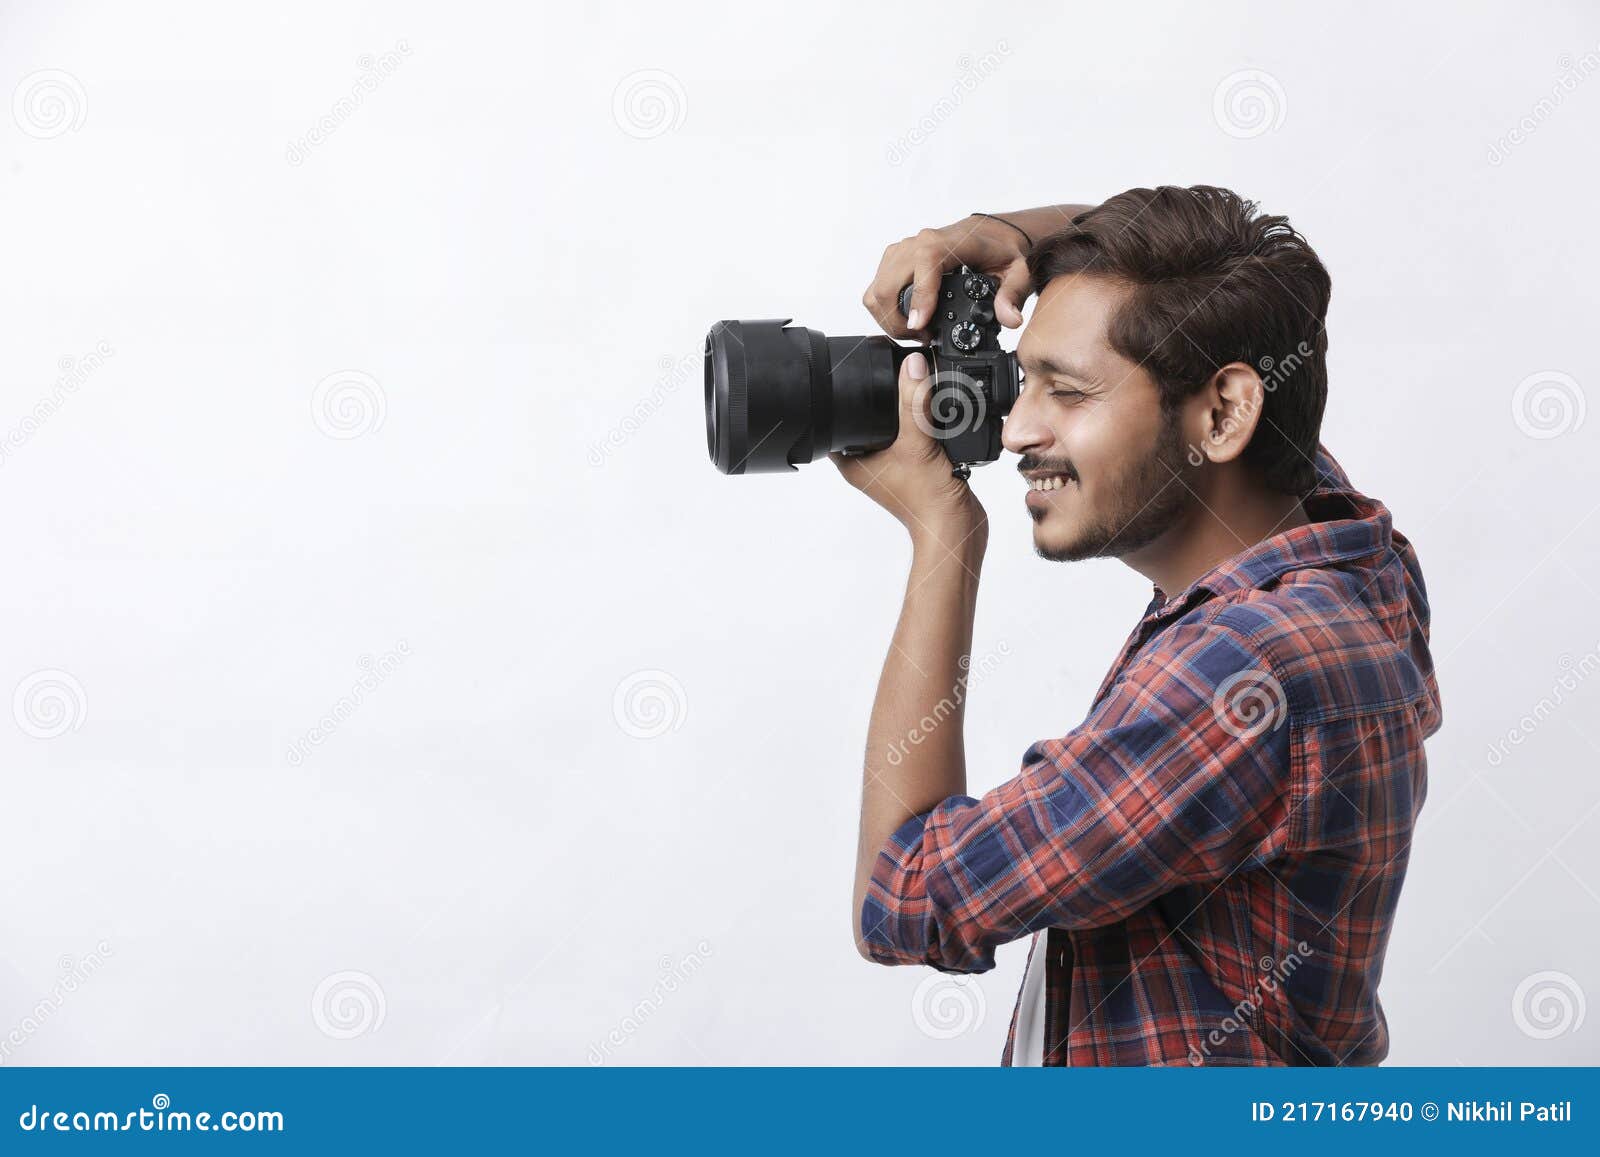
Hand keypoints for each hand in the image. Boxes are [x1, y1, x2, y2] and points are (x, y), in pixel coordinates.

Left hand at [829, 351, 987, 549]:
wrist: (956, 527)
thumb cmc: (926, 501)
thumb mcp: (917, 442)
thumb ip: (914, 403)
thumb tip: (912, 366)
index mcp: (853, 461)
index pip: (837, 419)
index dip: (844, 395)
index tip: (857, 374)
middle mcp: (869, 463)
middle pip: (866, 418)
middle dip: (880, 398)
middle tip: (892, 377)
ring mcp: (892, 466)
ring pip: (892, 427)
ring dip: (905, 411)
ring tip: (914, 394)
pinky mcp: (914, 467)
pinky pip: (914, 436)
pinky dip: (924, 425)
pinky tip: (934, 414)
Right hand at [862, 214, 1031, 338]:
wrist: (989, 233)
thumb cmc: (999, 249)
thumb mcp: (1016, 272)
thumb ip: (1012, 295)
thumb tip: (1009, 318)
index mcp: (944, 244)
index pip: (922, 269)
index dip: (918, 300)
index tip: (920, 327)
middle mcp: (917, 244)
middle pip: (887, 287)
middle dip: (898, 322)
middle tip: (923, 338)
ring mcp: (902, 250)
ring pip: (876, 291)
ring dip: (889, 319)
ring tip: (916, 332)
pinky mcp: (895, 258)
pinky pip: (877, 288)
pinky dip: (885, 310)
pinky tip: (908, 319)